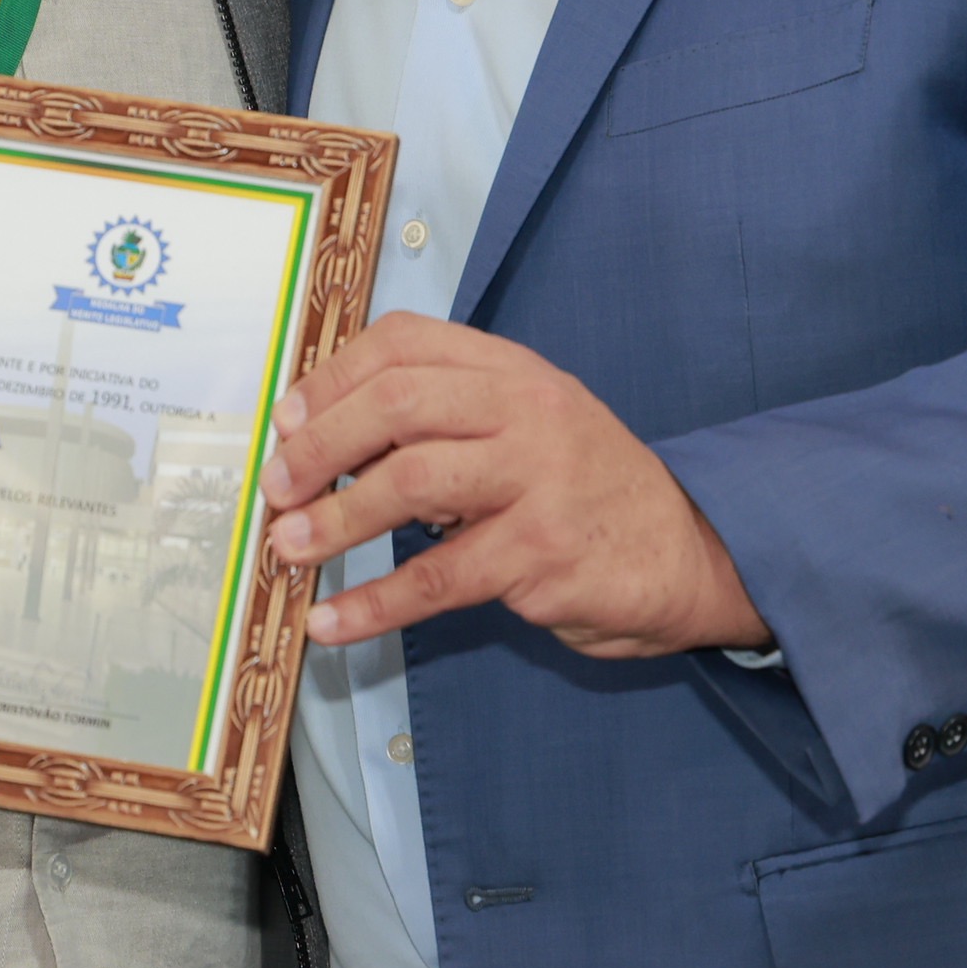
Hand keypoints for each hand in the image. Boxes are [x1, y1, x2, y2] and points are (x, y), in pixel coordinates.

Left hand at [261, 315, 768, 658]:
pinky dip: (374, 603)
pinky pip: (437, 577)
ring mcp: (539, 479)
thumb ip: (446, 418)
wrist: (690, 552)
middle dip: (319, 447)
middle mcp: (526, 410)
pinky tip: (334, 623)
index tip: (285, 422)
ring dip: (335, 521)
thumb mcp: (525, 425)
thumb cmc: (585, 491)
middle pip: (397, 404)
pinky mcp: (542, 554)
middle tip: (276, 490)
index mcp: (512, 370)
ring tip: (289, 549)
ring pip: (410, 481)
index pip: (403, 343)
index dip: (330, 379)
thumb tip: (323, 438)